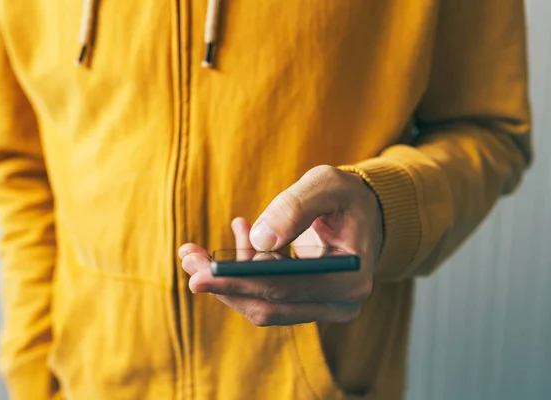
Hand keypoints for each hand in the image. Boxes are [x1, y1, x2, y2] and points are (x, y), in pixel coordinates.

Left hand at [179, 165, 382, 325]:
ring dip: (227, 280)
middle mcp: (339, 304)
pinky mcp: (306, 303)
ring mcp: (322, 308)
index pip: (285, 289)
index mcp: (349, 279)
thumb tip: (259, 240)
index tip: (198, 275)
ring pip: (262, 303)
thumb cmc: (346, 196)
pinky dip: (244, 271)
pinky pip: (266, 294)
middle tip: (188, 259)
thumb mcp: (326, 186)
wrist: (363, 213)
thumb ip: (296, 207)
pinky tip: (239, 234)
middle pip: (268, 305)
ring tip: (196, 251)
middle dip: (223, 284)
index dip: (238, 282)